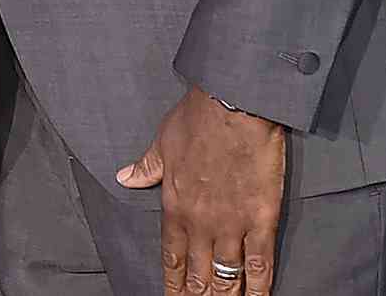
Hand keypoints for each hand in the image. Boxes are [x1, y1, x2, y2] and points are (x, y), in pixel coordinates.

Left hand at [118, 87, 284, 295]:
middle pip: (199, 272)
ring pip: (227, 275)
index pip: (171, 254)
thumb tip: (124, 178)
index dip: (173, 280)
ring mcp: (232, 224)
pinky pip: (260, 263)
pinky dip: (259, 286)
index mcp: (174, 205)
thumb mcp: (161, 142)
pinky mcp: (261, 220)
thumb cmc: (195, 120)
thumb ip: (146, 167)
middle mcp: (200, 222)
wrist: (232, 107)